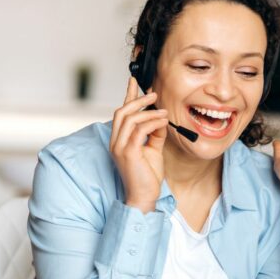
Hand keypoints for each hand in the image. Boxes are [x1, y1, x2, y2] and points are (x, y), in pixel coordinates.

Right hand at [109, 77, 168, 212]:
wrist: (144, 197)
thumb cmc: (148, 176)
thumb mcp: (153, 149)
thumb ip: (155, 133)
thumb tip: (161, 119)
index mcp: (120, 140)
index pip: (121, 113)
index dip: (127, 95)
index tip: (135, 81)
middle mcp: (116, 142)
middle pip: (122, 112)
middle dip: (137, 99)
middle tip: (153, 94)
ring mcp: (120, 147)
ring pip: (129, 118)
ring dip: (148, 111)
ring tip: (163, 111)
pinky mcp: (128, 153)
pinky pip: (139, 130)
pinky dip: (152, 122)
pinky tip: (163, 122)